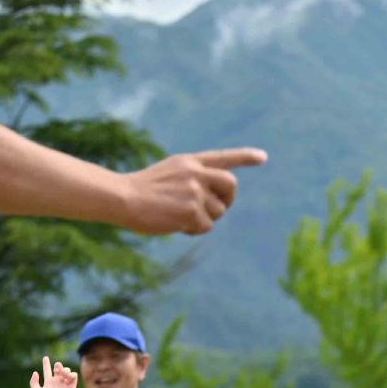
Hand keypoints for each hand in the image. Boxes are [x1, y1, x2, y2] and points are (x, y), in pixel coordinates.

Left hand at [29, 355, 78, 387]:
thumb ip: (33, 382)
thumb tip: (36, 372)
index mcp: (49, 382)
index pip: (47, 370)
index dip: (46, 363)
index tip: (45, 357)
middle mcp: (57, 381)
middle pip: (58, 368)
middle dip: (58, 365)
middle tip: (56, 369)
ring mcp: (64, 384)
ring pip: (67, 371)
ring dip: (65, 369)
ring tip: (63, 374)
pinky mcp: (71, 386)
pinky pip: (74, 376)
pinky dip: (72, 374)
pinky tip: (68, 377)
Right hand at [120, 148, 266, 235]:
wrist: (123, 197)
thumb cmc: (142, 190)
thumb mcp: (169, 174)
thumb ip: (192, 178)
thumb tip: (218, 201)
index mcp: (189, 161)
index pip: (223, 157)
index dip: (245, 157)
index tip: (263, 157)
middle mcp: (196, 172)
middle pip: (231, 185)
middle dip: (228, 200)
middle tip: (215, 208)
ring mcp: (195, 190)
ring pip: (219, 211)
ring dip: (205, 219)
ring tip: (180, 216)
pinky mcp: (191, 210)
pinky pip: (206, 226)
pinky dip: (193, 230)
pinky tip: (175, 224)